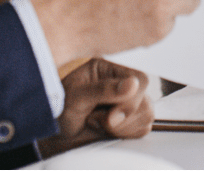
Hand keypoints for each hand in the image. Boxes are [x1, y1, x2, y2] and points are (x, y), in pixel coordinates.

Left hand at [39, 60, 153, 155]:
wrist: (57, 132)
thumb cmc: (61, 109)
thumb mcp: (77, 97)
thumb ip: (104, 90)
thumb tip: (133, 84)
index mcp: (109, 69)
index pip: (140, 80)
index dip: (131, 101)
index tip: (111, 117)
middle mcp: (122, 83)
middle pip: (146, 102)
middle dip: (122, 119)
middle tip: (97, 120)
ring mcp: (128, 102)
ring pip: (146, 117)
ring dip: (121, 128)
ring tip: (97, 123)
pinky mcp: (130, 120)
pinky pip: (142, 129)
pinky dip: (125, 134)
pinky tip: (105, 131)